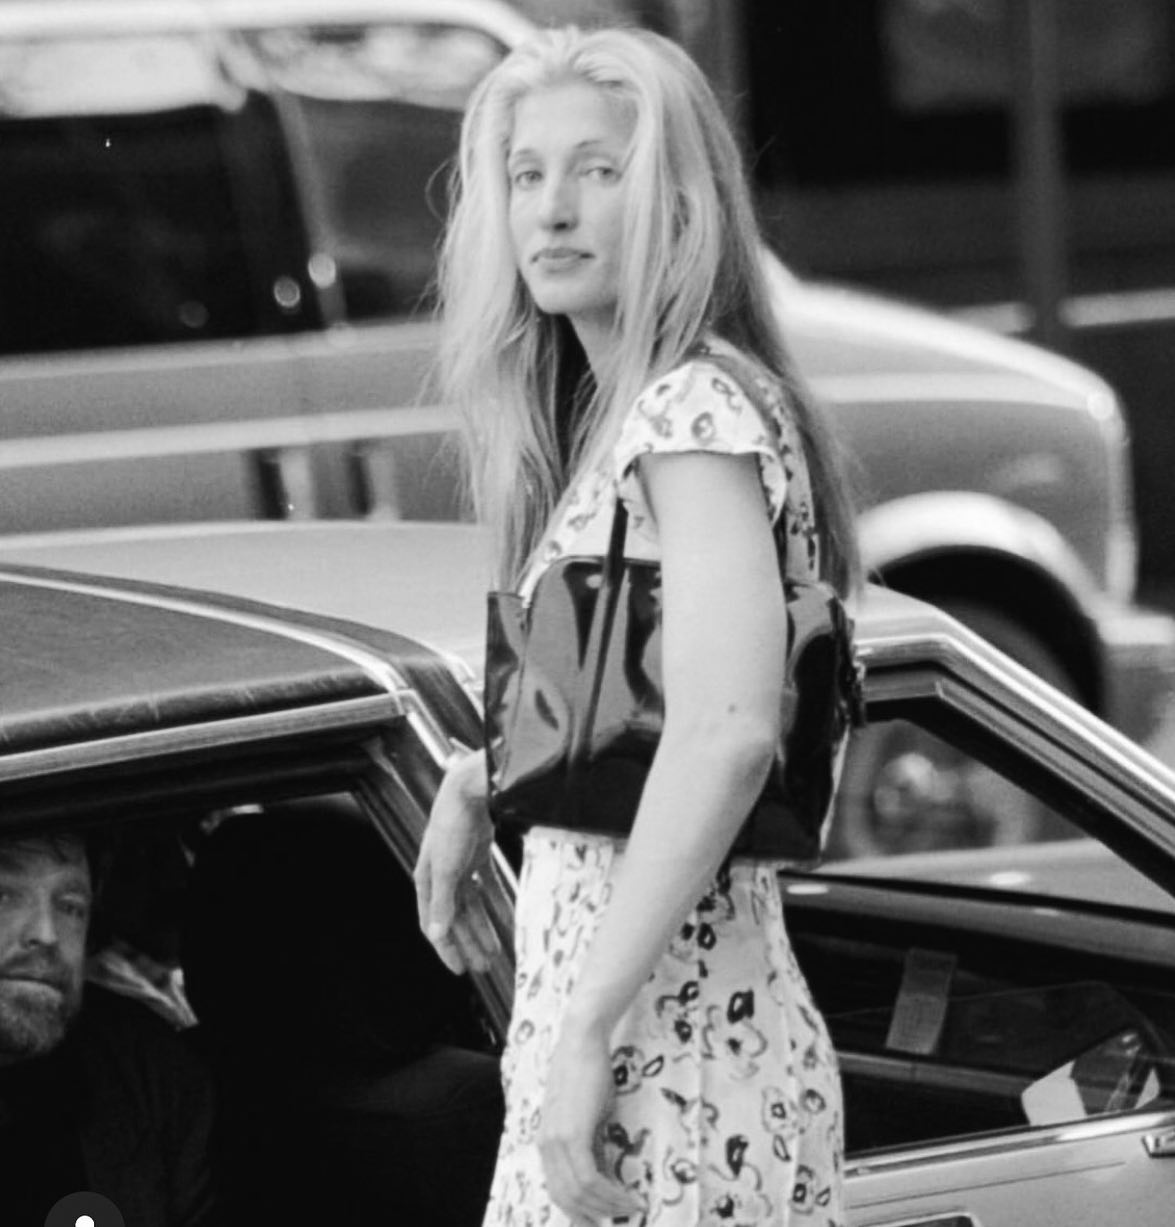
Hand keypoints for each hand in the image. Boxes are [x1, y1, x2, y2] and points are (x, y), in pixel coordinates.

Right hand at [414, 750, 499, 974]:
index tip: (459, 971)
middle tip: (484, 967)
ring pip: (472, 905)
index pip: (433, 924)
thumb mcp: (446, 869)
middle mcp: (441, 875)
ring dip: (483, 928)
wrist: (469, 790)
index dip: (445, 948)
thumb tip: (437, 935)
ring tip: (496, 951)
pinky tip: (509, 919)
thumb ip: (442, 903)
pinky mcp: (478, 854)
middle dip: (469, 943)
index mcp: (427, 881)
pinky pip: (487, 887)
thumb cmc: (451, 826)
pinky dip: (497, 903)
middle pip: (455, 918)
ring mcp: (460, 865)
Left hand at [539, 1021, 646, 1224]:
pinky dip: (609, 1193)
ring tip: (632, 1208)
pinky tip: (628, 1197)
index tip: (601, 1220)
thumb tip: (601, 1176)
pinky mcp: (572, 1135)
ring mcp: (556, 1141)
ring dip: (608, 1206)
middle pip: (566, 1198)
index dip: (580, 1211)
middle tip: (619, 1221)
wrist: (582, 1042)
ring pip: (579, 1193)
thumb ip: (590, 1146)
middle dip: (594, 1216)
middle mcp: (546, 1146)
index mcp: (546, 1142)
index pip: (558, 1190)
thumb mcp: (588, 1117)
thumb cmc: (588, 1073)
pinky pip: (588, 1178)